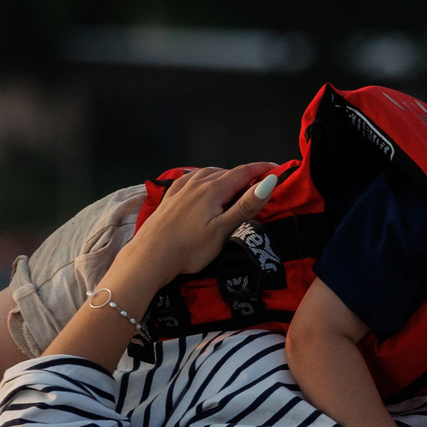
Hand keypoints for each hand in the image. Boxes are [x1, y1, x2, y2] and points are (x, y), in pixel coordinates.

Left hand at [116, 164, 280, 285]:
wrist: (150, 257)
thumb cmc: (190, 248)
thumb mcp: (223, 230)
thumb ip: (246, 205)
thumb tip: (269, 182)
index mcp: (213, 190)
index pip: (243, 173)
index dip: (262, 170)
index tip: (277, 169)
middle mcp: (197, 184)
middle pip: (226, 173)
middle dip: (246, 174)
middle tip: (260, 182)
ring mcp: (181, 190)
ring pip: (207, 174)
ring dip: (224, 175)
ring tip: (234, 182)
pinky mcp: (169, 198)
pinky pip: (189, 180)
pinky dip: (202, 178)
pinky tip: (200, 182)